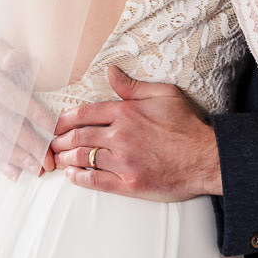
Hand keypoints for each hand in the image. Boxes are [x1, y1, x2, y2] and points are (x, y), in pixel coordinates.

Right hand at [0, 42, 57, 179]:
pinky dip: (2, 166)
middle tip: (50, 161)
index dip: (34, 113)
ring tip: (39, 172)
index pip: (14, 100)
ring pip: (1, 144)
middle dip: (31, 146)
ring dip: (20, 159)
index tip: (54, 126)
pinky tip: (17, 177)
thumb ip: (5, 53)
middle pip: (9, 128)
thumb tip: (17, 58)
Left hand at [47, 67, 220, 200]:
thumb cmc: (187, 126)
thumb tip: (110, 73)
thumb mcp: (164, 95)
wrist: (207, 159)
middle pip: (78, 136)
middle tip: (50, 143)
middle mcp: (120, 136)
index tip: (55, 124)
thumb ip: (133, 86)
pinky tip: (71, 175)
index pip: (85, 113)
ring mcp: (123, 161)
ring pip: (83, 157)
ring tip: (57, 158)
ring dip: (65, 157)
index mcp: (126, 113)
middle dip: (59, 140)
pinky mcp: (129, 184)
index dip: (65, 119)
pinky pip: (95, 180)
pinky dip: (79, 177)